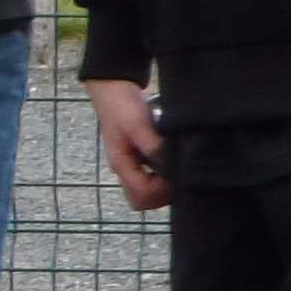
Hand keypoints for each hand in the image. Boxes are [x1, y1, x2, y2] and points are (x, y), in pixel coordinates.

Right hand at [90, 75, 169, 210]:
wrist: (114, 90)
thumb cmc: (123, 107)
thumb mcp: (139, 126)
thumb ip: (154, 148)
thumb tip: (172, 168)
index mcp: (121, 164)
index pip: (142, 195)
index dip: (162, 189)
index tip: (174, 173)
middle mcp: (125, 169)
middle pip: (142, 200)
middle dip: (162, 194)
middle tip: (176, 175)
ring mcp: (131, 165)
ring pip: (146, 193)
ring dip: (163, 186)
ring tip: (174, 167)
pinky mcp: (138, 158)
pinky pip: (150, 179)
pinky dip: (162, 176)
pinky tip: (169, 160)